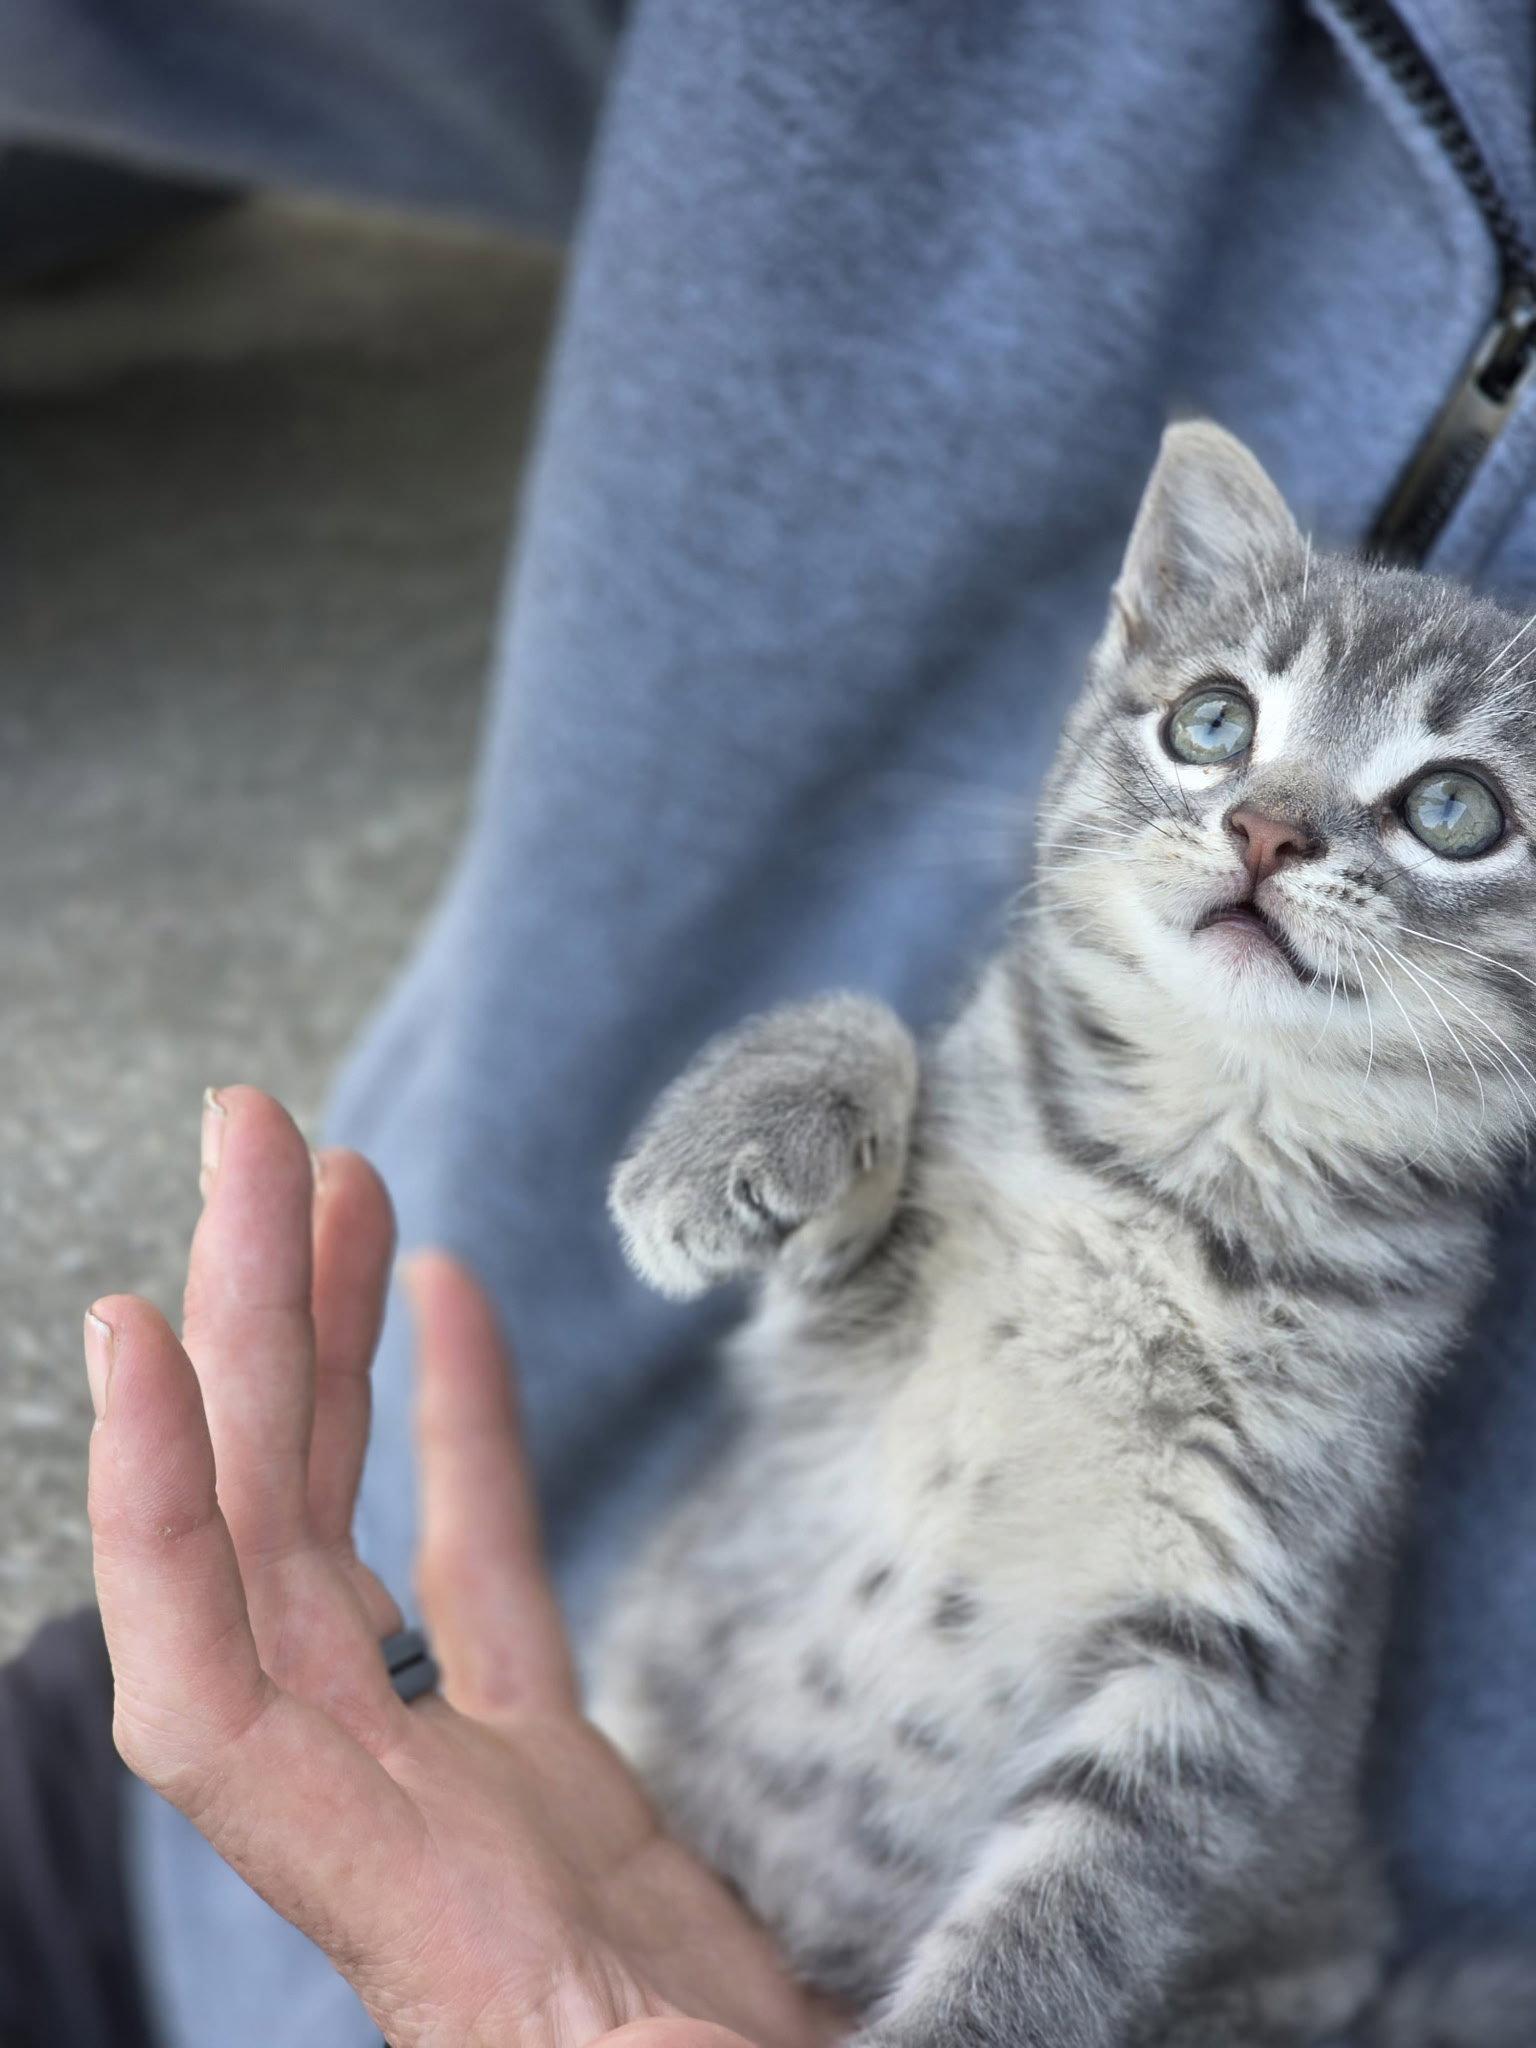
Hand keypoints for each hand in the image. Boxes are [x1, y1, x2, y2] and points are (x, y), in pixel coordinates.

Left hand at [84, 1086, 830, 2047]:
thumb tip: (654, 2040)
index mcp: (396, 1895)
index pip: (208, 1679)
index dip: (156, 1511)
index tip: (139, 1333)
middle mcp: (385, 1816)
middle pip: (267, 1540)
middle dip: (250, 1328)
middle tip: (256, 1142)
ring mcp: (453, 1779)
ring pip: (345, 1527)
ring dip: (327, 1349)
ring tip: (333, 1184)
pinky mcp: (537, 1767)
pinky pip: (474, 1560)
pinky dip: (452, 1425)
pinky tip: (446, 1305)